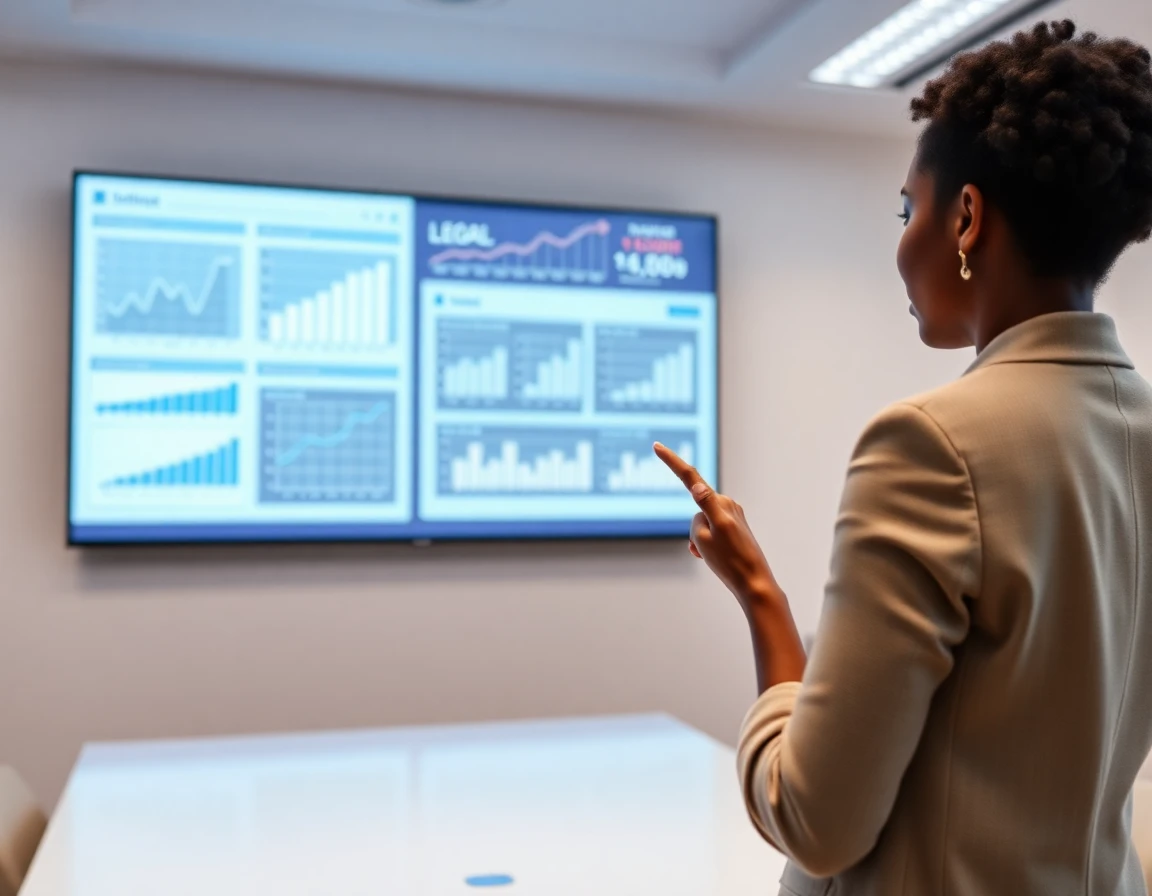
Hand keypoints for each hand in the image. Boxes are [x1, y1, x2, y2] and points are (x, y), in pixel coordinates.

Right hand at [654, 442, 780, 609]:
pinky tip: (715, 558)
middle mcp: (727, 505)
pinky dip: (708, 544)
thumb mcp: (705, 537)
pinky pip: (711, 531)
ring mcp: (732, 515)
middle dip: (694, 532)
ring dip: (701, 541)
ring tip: (714, 557)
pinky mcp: (735, 526)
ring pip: (702, 524)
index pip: (690, 478)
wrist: (754, 582)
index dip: (672, 462)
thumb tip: (699, 488)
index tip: (657, 447)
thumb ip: (700, 511)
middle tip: (706, 552)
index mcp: (718, 504)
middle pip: (695, 513)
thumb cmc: (729, 562)